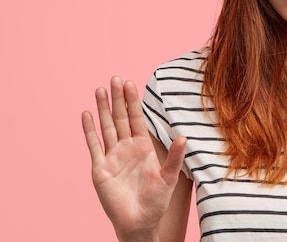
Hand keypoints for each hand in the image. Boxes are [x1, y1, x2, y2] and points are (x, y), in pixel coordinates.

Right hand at [81, 76, 185, 241]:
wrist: (139, 222)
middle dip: (118, 99)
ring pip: (106, 127)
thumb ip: (175, 156)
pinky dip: (90, 130)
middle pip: (120, 118)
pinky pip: (94, 145)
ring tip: (100, 89)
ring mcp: (112, 157)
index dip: (133, 102)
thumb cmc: (156, 201)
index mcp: (143, 147)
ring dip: (102, 109)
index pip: (137, 119)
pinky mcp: (100, 169)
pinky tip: (86, 114)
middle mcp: (126, 148)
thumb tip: (185, 136)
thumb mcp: (169, 177)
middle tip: (115, 78)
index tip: (131, 83)